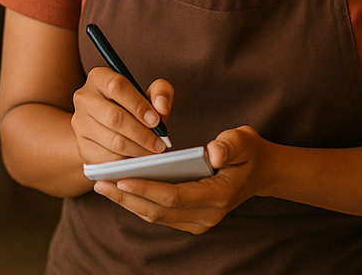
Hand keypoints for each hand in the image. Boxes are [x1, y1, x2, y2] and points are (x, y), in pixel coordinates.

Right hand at [71, 67, 173, 162]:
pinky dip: (126, 160)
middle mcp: (84, 97)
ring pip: (112, 140)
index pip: (117, 87)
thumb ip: (161, 93)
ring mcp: (80, 123)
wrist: (109, 128)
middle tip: (159, 143)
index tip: (155, 121)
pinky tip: (138, 157)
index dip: (138, 105)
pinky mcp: (82, 145)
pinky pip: (107, 158)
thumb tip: (161, 106)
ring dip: (138, 149)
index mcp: (99, 77)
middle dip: (142, 133)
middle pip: (114, 117)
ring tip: (152, 151)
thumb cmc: (133, 107)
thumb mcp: (149, 94)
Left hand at [91, 125, 268, 233]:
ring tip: (102, 185)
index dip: (146, 188)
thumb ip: (229, 145)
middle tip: (99, 182)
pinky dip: (137, 202)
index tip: (121, 178)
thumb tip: (212, 153)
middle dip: (127, 197)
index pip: (174, 195)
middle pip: (159, 210)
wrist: (262, 172)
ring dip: (127, 202)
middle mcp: (206, 215)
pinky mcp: (190, 220)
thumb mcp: (244, 140)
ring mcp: (198, 221)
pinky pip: (159, 214)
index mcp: (218, 196)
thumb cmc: (248, 151)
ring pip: (155, 215)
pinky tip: (118, 188)